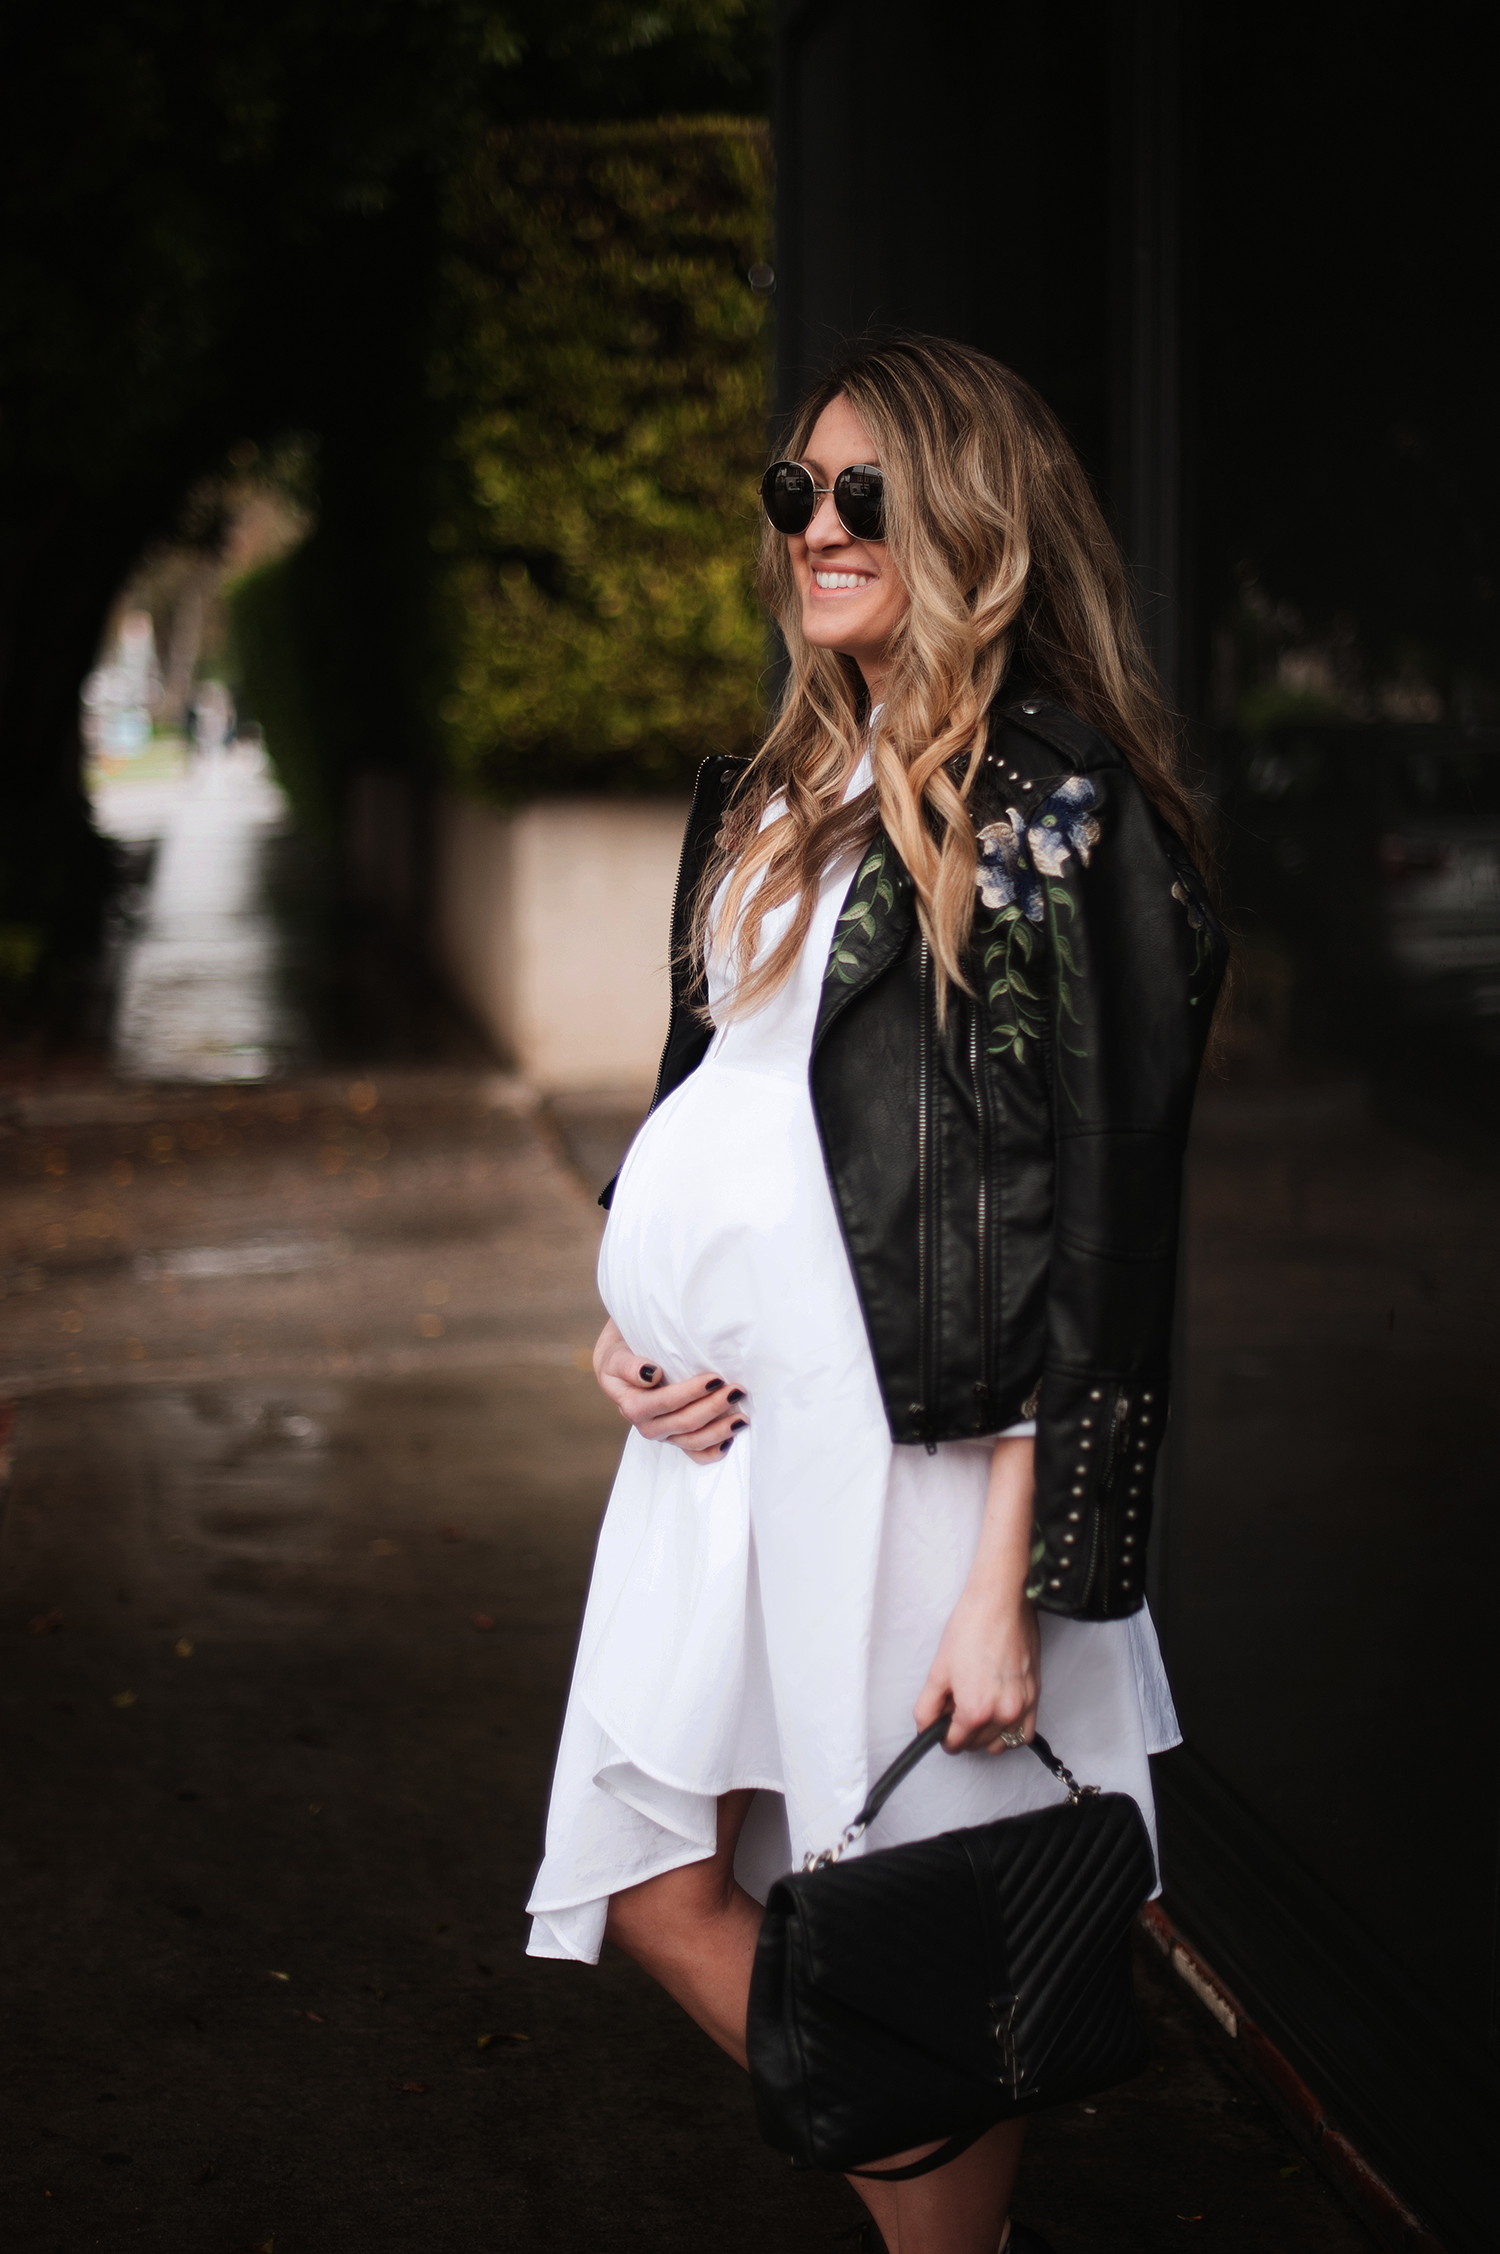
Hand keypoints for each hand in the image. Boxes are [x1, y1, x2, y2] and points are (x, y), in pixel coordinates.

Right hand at [591, 1318, 748, 1465]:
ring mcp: (664, 1435)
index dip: (692, 1392)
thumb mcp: (617, 1355)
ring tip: (742, 1417)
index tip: (715, 1378)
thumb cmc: (622, 1355)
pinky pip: (695, 1454)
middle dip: (714, 1408)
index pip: (666, 1402)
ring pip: (693, 1442)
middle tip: (737, 1391)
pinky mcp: (676, 1438)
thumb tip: (651, 1374)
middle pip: (685, 1422)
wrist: (621, 1365)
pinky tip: (730, 1441)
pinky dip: (713, 1451)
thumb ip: (629, 1366)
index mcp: (633, 1406)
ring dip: (720, 1430)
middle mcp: (647, 1426)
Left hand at [914, 1591, 1039, 1753]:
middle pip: (976, 1745)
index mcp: (976, 1710)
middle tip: (955, 1706)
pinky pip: (1023, 1734)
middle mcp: (1003, 1714)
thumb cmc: (970, 1628)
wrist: (1000, 1603)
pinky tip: (998, 1715)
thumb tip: (926, 1728)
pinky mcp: (1035, 1696)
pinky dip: (1009, 1732)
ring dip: (985, 1736)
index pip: (954, 1744)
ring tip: (976, 1710)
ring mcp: (1022, 1706)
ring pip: (999, 1744)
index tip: (941, 1720)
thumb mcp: (937, 1670)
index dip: (942, 1734)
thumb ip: (927, 1707)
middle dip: (962, 1732)